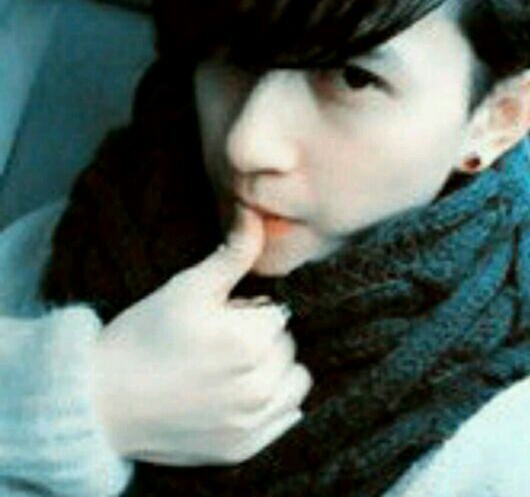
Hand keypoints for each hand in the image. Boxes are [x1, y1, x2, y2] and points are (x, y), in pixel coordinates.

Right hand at [92, 204, 311, 465]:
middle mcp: (258, 387)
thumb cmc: (144, 336)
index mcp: (249, 342)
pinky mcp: (244, 449)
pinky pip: (287, 418)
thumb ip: (233, 253)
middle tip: (222, 342)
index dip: (253, 310)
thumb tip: (256, 215)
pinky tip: (239, 395)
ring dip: (275, 371)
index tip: (226, 317)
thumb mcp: (188, 287)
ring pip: (295, 382)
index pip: (280, 314)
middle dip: (263, 339)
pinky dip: (273, 404)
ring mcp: (252, 424)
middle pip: (287, 347)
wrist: (100, 399)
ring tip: (235, 367)